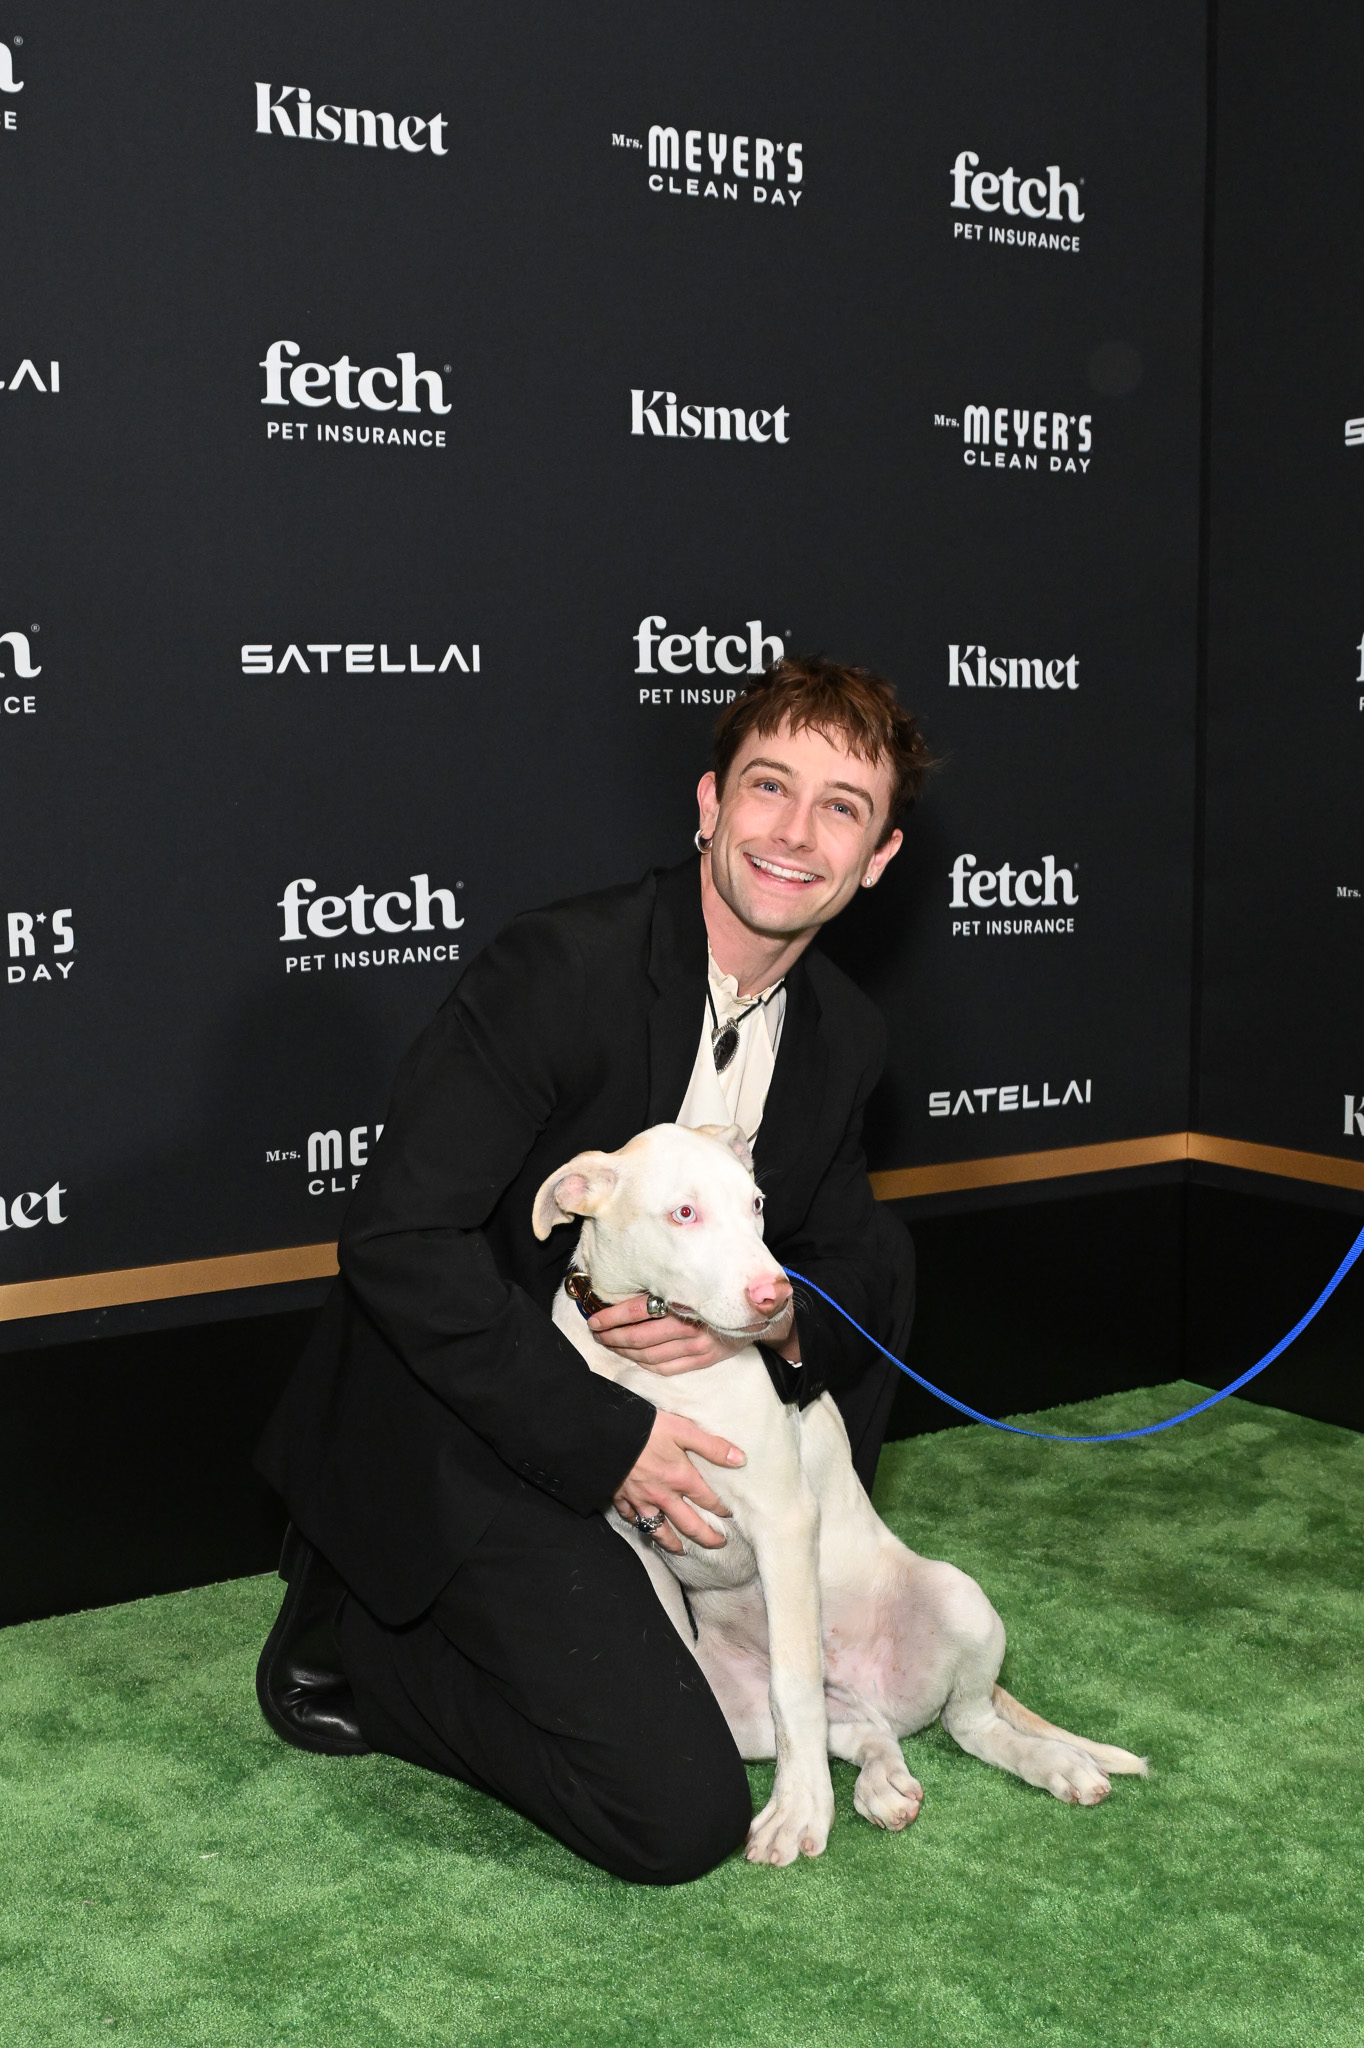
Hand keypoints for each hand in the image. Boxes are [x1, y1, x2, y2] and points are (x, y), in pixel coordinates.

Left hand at [589, 1294, 793, 1375]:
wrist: (760, 1313)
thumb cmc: (724, 1292)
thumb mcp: (699, 1283)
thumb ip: (671, 1287)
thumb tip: (634, 1287)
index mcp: (688, 1303)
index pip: (641, 1311)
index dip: (615, 1317)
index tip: (596, 1319)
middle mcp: (692, 1328)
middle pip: (641, 1336)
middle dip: (613, 1336)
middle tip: (596, 1333)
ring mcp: (698, 1348)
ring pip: (650, 1355)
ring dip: (625, 1351)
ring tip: (609, 1344)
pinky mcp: (703, 1360)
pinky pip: (666, 1368)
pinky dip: (645, 1365)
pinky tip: (632, 1358)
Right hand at [613, 1410, 745, 1553]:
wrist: (605, 1433)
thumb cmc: (647, 1428)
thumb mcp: (684, 1430)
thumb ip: (712, 1446)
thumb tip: (740, 1460)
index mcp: (681, 1478)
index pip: (709, 1501)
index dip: (723, 1510)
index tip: (731, 1516)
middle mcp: (663, 1496)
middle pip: (688, 1525)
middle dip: (705, 1537)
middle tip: (717, 1545)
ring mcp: (641, 1500)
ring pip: (659, 1530)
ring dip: (673, 1543)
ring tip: (682, 1551)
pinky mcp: (620, 1498)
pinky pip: (632, 1519)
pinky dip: (640, 1526)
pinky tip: (644, 1528)